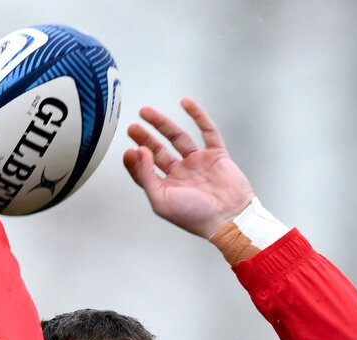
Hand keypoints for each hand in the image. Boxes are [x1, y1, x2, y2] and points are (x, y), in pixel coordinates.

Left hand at [123, 98, 254, 237]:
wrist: (228, 218)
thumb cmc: (195, 216)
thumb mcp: (161, 201)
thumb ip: (146, 176)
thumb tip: (139, 151)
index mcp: (169, 188)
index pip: (147, 170)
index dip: (136, 160)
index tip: (129, 149)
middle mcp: (183, 174)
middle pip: (160, 151)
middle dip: (145, 138)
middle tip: (133, 127)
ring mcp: (200, 163)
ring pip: (178, 137)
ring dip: (162, 124)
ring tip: (146, 113)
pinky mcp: (216, 155)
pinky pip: (207, 131)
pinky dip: (197, 115)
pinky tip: (185, 103)